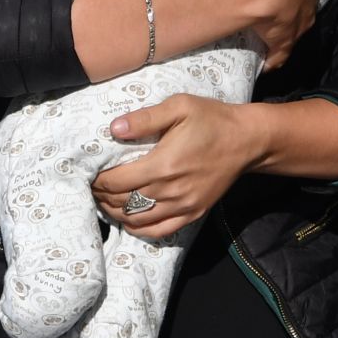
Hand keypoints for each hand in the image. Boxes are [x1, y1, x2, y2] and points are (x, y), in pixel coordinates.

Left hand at [92, 95, 263, 240]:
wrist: (246, 140)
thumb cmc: (211, 119)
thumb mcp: (179, 107)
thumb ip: (145, 118)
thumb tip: (113, 129)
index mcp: (164, 165)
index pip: (117, 182)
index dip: (98, 181)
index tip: (90, 174)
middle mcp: (171, 191)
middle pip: (123, 203)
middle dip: (102, 196)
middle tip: (92, 187)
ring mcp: (183, 206)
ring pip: (137, 220)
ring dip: (116, 213)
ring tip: (106, 201)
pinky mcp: (193, 213)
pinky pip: (159, 230)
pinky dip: (139, 228)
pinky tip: (129, 218)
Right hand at [230, 0, 319, 71]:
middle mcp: (306, 2)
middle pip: (303, 4)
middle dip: (296, 6)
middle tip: (280, 6)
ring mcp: (295, 25)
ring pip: (294, 29)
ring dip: (287, 31)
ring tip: (273, 32)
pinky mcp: (281, 43)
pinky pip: (278, 54)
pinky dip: (274, 59)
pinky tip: (268, 64)